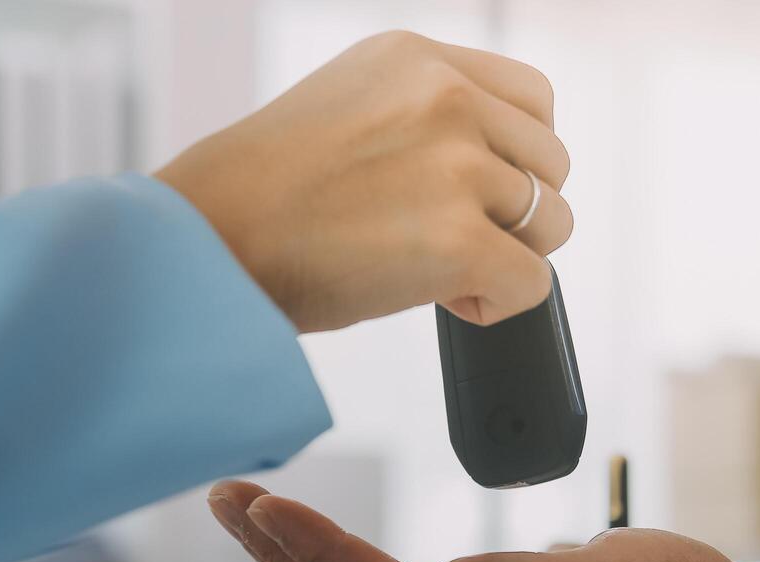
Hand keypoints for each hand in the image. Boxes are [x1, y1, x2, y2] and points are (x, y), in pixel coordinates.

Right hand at [156, 31, 572, 331]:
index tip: (473, 192)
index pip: (534, 99)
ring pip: (553, 222)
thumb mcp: (347, 109)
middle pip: (552, 164)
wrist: (206, 243)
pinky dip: (498, 304)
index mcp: (417, 59)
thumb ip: (425, 119)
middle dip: (512, 213)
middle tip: (447, 240)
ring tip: (442, 269)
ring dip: (508, 256)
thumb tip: (497, 172)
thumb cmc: (261, 196)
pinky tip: (448, 299)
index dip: (515, 158)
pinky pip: (534, 283)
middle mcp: (444, 98)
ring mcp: (455, 165)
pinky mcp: (459, 238)